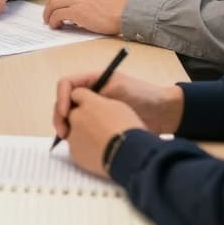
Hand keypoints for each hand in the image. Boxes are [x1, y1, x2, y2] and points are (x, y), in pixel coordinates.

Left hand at [42, 0, 128, 34]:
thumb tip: (74, 9)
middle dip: (49, 8)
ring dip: (49, 15)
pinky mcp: (76, 11)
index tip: (53, 8)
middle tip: (47, 17)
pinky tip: (56, 26)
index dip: (55, 0)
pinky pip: (57, 15)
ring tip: (50, 23)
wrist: (127, 14)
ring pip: (53, 6)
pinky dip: (53, 21)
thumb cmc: (118, 9)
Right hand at [52, 69, 183, 139]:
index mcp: (93, 80)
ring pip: (70, 117)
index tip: (66, 113)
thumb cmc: (143, 95)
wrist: (164, 113)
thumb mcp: (119, 88)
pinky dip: (76, 135)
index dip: (61, 98)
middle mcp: (90, 94)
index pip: (66, 85)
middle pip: (64, 102)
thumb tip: (75, 105)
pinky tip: (78, 144)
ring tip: (68, 140)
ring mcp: (93, 109)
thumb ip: (96, 94)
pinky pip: (81, 128)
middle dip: (60, 116)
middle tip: (63, 132)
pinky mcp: (99, 124)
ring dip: (66, 126)